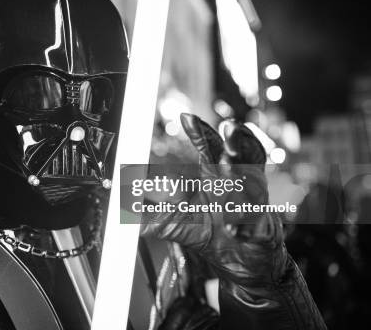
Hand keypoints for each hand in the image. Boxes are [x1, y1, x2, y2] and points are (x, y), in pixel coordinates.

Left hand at [143, 113, 325, 329]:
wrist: (242, 263)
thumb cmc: (212, 233)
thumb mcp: (173, 224)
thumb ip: (147, 216)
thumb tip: (119, 208)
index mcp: (214, 175)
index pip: (208, 146)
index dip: (199, 131)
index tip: (187, 117)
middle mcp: (236, 183)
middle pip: (237, 154)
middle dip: (233, 141)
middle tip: (227, 128)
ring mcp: (252, 203)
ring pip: (250, 183)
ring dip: (239, 176)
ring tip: (229, 163)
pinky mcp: (263, 227)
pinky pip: (255, 223)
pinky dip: (245, 225)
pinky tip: (234, 227)